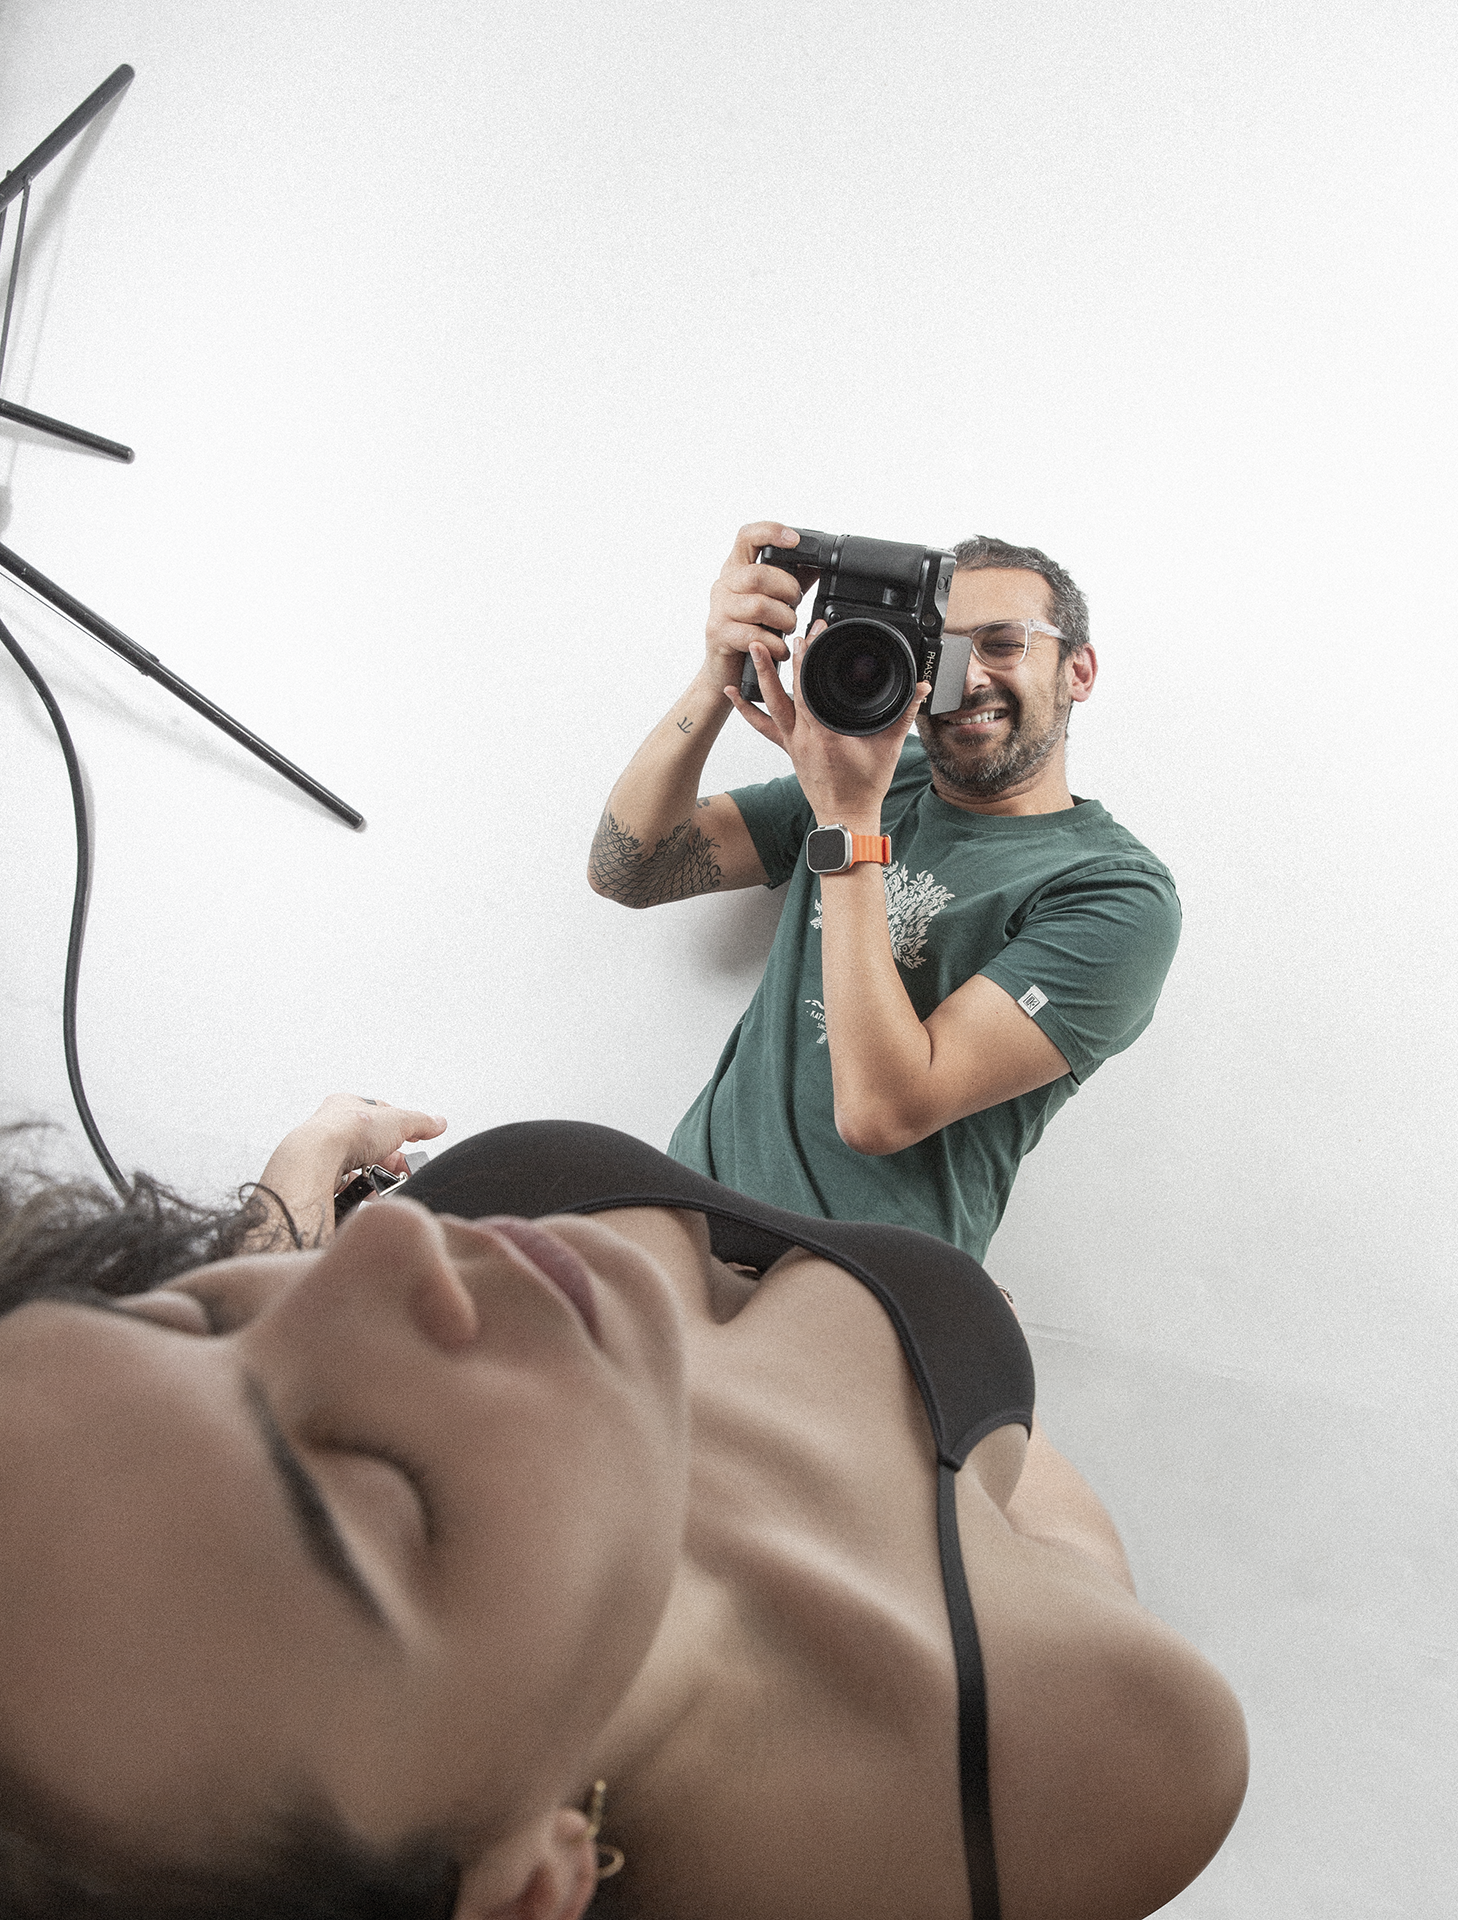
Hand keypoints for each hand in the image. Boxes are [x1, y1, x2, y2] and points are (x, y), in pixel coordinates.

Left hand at [276, 1093, 446, 1192]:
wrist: (315, 1159)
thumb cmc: (344, 1130)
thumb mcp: (397, 1120)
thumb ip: (421, 1122)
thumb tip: (437, 1122)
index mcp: (348, 1106)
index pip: (380, 1115)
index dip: (401, 1129)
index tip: (415, 1140)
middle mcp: (333, 1129)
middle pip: (372, 1146)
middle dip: (393, 1159)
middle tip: (407, 1169)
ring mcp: (325, 1155)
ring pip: (360, 1169)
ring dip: (379, 1178)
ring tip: (390, 1184)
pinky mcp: (321, 1179)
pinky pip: (347, 1189)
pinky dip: (362, 1193)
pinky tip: (370, 1193)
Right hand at [703, 521, 815, 691]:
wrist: (725, 668)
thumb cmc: (751, 630)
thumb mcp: (771, 600)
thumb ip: (790, 580)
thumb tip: (818, 563)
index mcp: (736, 569)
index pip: (747, 536)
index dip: (771, 532)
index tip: (795, 540)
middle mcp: (723, 584)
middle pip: (758, 575)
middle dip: (787, 590)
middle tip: (795, 604)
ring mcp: (718, 609)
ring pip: (759, 606)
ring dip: (784, 619)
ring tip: (788, 628)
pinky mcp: (718, 633)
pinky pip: (753, 635)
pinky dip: (775, 645)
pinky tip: (780, 649)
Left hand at [724, 624, 929, 826]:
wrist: (846, 817)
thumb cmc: (865, 788)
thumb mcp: (889, 748)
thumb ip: (905, 714)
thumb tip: (920, 689)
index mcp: (826, 734)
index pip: (812, 688)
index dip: (811, 659)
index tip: (813, 634)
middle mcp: (804, 738)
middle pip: (788, 691)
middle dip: (787, 659)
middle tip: (781, 633)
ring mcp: (792, 743)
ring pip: (770, 705)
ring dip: (761, 676)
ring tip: (753, 649)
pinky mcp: (787, 749)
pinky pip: (762, 727)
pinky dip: (747, 709)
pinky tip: (732, 692)